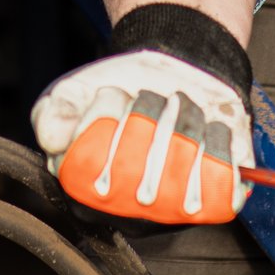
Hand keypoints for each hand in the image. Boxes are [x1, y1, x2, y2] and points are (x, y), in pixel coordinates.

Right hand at [31, 9, 253, 224]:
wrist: (177, 70)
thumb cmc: (123, 89)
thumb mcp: (74, 93)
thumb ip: (52, 113)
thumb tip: (53, 140)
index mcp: (87, 185)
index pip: (87, 164)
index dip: (102, 120)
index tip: (111, 93)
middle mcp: (130, 204)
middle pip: (134, 169)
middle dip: (145, 113)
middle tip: (148, 96)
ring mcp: (174, 205)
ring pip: (178, 165)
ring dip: (183, 117)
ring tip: (179, 105)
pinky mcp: (216, 196)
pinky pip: (222, 182)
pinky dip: (219, 141)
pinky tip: (209, 126)